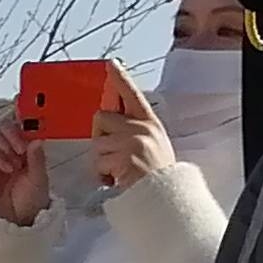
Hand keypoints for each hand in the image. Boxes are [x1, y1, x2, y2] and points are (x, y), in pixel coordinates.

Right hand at [0, 111, 45, 226]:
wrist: (16, 221)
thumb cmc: (30, 202)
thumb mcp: (40, 179)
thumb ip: (37, 158)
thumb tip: (37, 139)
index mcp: (27, 150)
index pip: (22, 127)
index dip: (22, 114)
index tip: (24, 104)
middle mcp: (10, 151)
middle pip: (4, 127)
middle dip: (13, 132)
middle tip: (21, 146)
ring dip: (5, 144)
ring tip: (15, 160)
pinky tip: (7, 167)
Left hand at [87, 68, 175, 194]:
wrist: (166, 198)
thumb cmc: (158, 175)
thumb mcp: (154, 144)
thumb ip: (135, 130)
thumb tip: (112, 120)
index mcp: (149, 123)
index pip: (132, 94)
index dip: (120, 78)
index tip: (110, 64)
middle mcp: (141, 128)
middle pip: (101, 118)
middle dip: (100, 136)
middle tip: (112, 153)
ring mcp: (131, 141)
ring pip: (96, 143)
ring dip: (101, 160)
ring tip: (119, 170)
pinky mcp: (123, 156)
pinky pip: (97, 162)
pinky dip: (102, 174)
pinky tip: (117, 179)